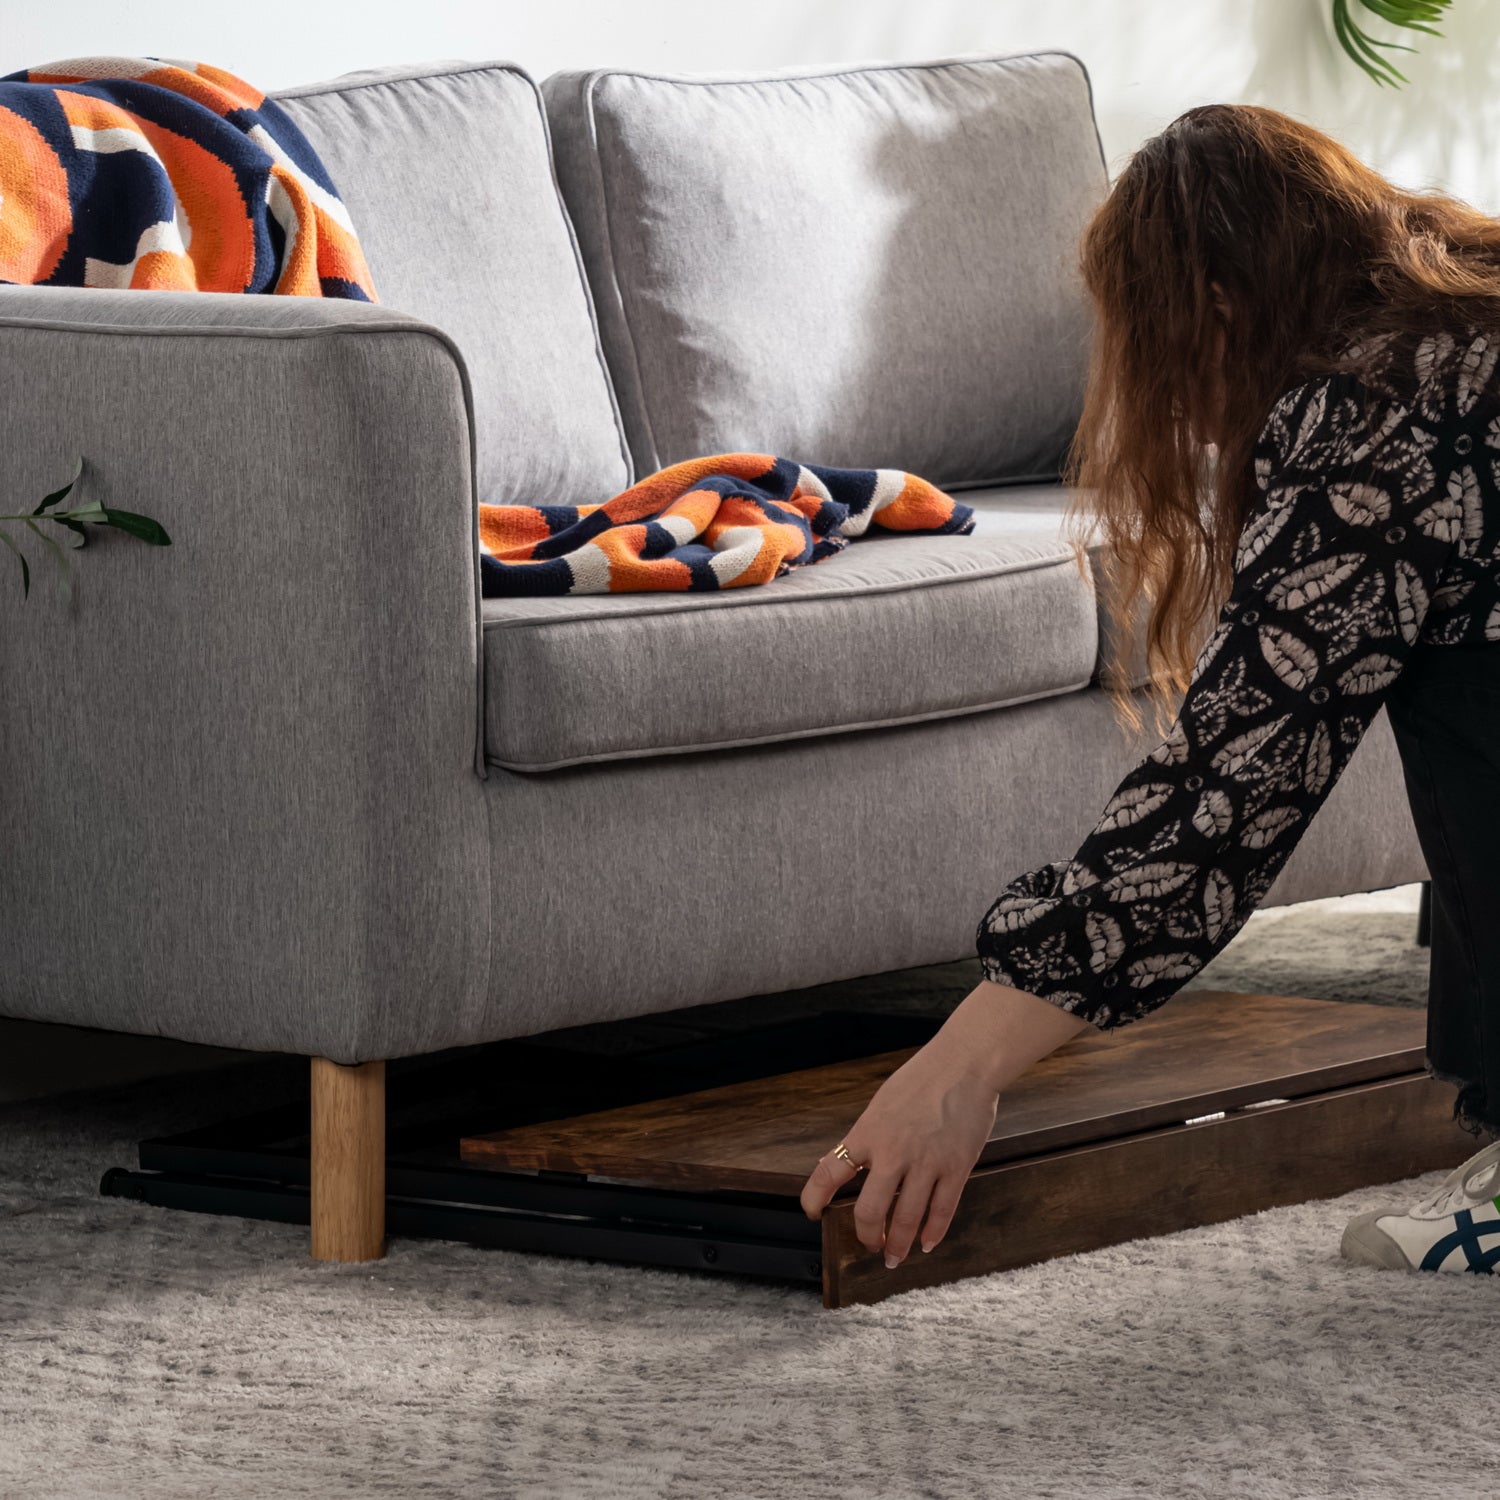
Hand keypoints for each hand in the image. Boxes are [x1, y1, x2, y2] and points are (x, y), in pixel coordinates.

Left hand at [799, 1033, 999, 1266]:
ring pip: (906, 1219)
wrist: (965, 1064)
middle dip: (866, 1235)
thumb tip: (850, 1161)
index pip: (830, 1171)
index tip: (811, 1212)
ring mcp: (926, 1163)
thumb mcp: (883, 1103)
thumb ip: (868, 1135)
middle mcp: (893, 1152)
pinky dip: (932, 1233)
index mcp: (869, 1132)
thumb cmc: (923, 1078)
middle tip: (868, 1244)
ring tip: (894, 1256)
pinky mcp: (956, 1168)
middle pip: (870, 1210)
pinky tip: (926, 1243)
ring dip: (898, 1244)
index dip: (814, 1197)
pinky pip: (942, 1211)